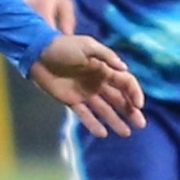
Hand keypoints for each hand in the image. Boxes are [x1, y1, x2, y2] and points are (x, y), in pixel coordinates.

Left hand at [29, 35, 146, 137]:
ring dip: (116, 120)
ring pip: (104, 109)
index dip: (134, 93)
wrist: (38, 53)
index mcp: (104, 69)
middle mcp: (98, 82)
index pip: (126, 82)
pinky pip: (85, 115)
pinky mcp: (71, 101)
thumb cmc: (64, 46)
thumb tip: (124, 68)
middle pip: (119, 99)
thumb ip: (107, 56)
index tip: (138, 105)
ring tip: (126, 133)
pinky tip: (103, 134)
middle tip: (140, 124)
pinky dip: (93, 124)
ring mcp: (85, 93)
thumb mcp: (88, 45)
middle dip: (131, 111)